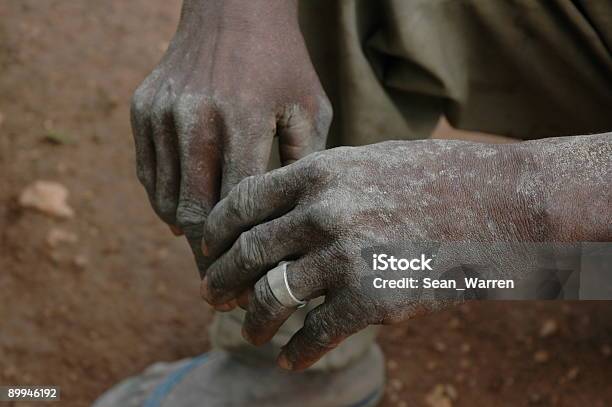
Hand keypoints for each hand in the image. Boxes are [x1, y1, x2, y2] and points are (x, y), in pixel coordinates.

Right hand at [130, 0, 331, 273]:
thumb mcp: (310, 107)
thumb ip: (301, 165)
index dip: (239, 251)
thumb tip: (294, 221)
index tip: (245, 283)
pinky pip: (148, 174)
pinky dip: (166, 200)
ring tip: (208, 251)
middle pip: (194, 212)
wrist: (232, 10)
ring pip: (165, 199)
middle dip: (207, 254)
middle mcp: (194, 118)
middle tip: (221, 282)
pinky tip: (187, 211)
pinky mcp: (142, 110)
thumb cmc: (282, 62)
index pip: (235, 207)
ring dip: (185, 231)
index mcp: (241, 119)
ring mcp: (161, 114)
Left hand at [201, 139, 557, 368]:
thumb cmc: (430, 178)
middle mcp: (322, 212)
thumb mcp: (364, 161)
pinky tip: (292, 357)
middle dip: (221, 279)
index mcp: (317, 173)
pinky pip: (316, 332)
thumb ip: (317, 183)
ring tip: (250, 333)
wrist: (497, 201)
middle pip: (248, 252)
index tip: (208, 251)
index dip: (217, 232)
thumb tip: (275, 212)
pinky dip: (299, 350)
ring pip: (272, 296)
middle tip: (211, 296)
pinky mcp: (373, 296)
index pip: (242, 203)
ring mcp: (346, 255)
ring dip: (254, 321)